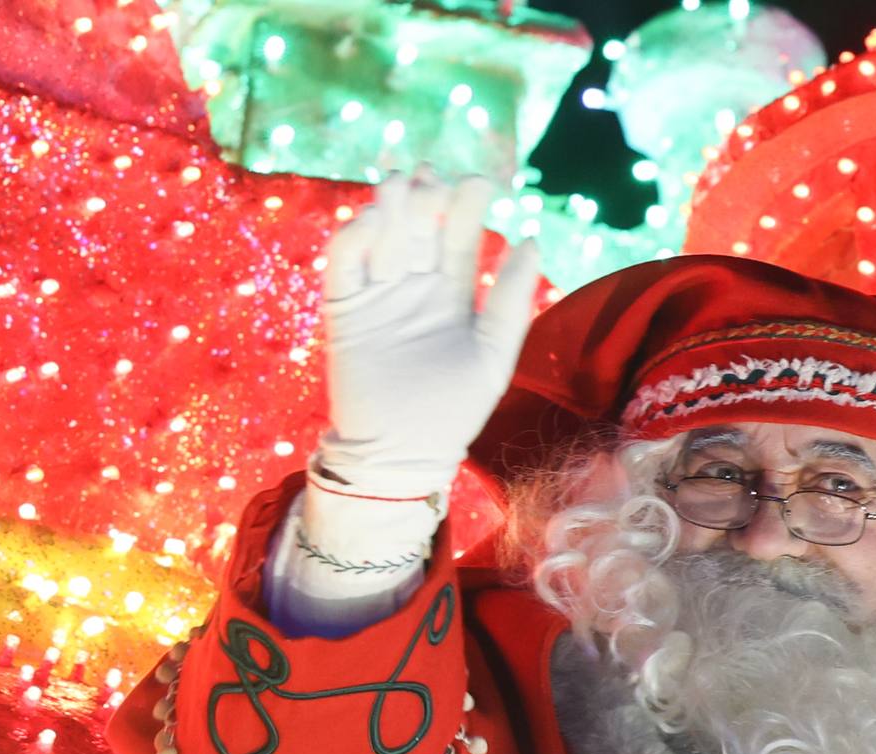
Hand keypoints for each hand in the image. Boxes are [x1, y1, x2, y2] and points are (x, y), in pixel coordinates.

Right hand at [317, 169, 540, 498]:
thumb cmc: (453, 413)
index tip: (477, 183)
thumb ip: (510, 301)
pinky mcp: (343, 309)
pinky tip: (373, 220)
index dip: (465, 206)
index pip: (458, 236)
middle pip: (418, 226)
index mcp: (451, 294)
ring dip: (390, 205)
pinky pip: (345, 263)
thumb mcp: (494, 356)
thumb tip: (532, 240)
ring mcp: (376, 295)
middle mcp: (413, 287)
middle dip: (425, 196)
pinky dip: (355, 237)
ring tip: (402, 184)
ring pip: (382, 234)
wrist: (401, 454)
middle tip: (432, 176)